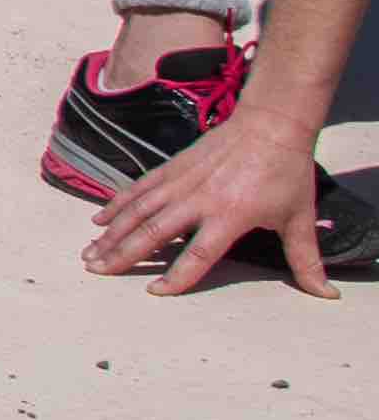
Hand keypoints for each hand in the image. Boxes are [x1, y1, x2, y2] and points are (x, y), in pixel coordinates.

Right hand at [88, 110, 338, 296]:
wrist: (270, 124)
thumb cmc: (286, 172)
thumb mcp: (299, 218)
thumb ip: (307, 260)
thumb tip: (329, 295)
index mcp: (230, 215)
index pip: (197, 253)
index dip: (176, 275)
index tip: (155, 291)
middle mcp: (199, 199)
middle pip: (153, 231)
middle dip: (122, 253)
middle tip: (97, 271)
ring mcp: (181, 181)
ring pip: (138, 210)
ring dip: (111, 232)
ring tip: (90, 252)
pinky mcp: (171, 167)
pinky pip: (138, 189)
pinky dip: (116, 204)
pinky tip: (99, 219)